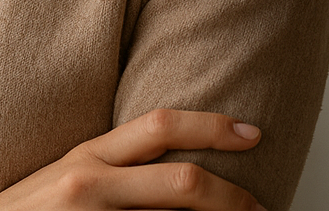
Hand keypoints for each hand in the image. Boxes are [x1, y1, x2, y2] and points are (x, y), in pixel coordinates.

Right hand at [0, 109, 266, 210]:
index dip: (213, 126)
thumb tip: (173, 169)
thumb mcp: (67, 175)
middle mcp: (89, 183)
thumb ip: (115, 166)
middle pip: (182, 182)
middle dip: (233, 196)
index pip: (160, 126)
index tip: (253, 133)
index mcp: (88, 156)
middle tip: (261, 206)